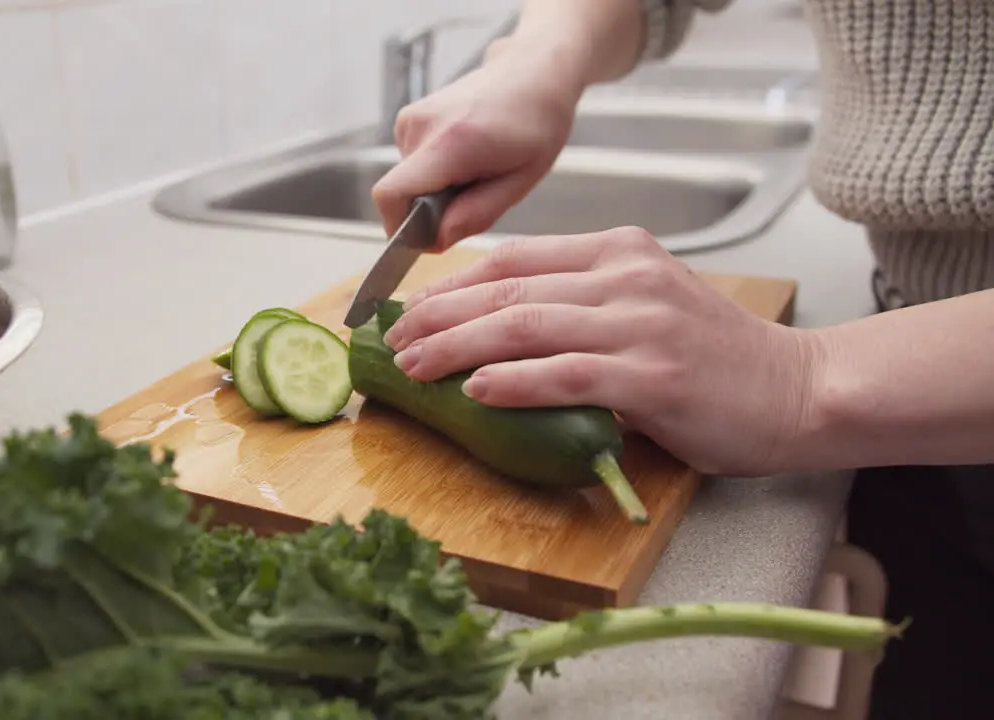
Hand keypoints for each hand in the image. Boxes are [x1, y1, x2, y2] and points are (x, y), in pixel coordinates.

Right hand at [370, 39, 584, 250]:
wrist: (532, 72)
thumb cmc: (536, 123)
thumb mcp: (520, 180)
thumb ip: (475, 214)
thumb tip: (435, 241)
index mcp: (450, 142)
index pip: (391, 195)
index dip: (399, 228)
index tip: (429, 237)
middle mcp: (421, 125)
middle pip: (401, 193)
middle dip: (431, 210)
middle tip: (476, 194)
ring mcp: (411, 117)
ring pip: (407, 180)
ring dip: (436, 189)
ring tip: (476, 169)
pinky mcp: (409, 117)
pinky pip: (411, 164)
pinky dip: (434, 171)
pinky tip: (465, 156)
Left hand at [380, 227, 820, 476]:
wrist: (798, 389)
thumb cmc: (715, 357)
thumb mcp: (646, 304)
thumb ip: (580, 301)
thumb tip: (492, 326)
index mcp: (618, 251)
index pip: (515, 259)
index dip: (451, 286)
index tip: (409, 310)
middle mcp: (627, 276)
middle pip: (508, 290)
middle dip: (439, 317)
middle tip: (393, 342)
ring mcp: (641, 323)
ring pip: (525, 328)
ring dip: (458, 349)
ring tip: (414, 367)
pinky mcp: (654, 376)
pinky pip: (565, 374)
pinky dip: (514, 382)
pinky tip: (475, 391)